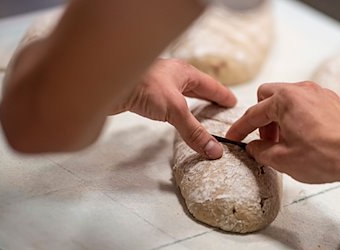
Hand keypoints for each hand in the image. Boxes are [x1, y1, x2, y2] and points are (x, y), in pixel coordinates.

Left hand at [113, 58, 236, 158]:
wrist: (106, 82)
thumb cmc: (142, 85)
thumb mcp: (175, 109)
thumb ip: (194, 131)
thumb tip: (214, 150)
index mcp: (184, 72)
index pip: (211, 85)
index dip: (223, 95)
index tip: (232, 102)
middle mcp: (172, 75)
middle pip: (196, 87)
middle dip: (208, 97)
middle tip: (220, 107)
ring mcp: (157, 83)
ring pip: (181, 94)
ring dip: (191, 103)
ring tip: (200, 112)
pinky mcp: (144, 93)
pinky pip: (167, 102)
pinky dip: (175, 109)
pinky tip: (173, 115)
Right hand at [226, 82, 339, 182]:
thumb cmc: (324, 157)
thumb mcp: (282, 159)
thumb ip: (260, 150)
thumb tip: (254, 147)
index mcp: (284, 100)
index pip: (253, 114)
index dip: (240, 128)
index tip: (234, 137)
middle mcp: (301, 90)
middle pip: (268, 96)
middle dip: (262, 117)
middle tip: (266, 139)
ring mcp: (319, 93)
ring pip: (288, 98)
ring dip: (280, 116)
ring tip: (287, 140)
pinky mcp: (333, 100)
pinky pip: (307, 103)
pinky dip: (299, 116)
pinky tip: (305, 135)